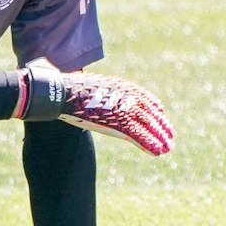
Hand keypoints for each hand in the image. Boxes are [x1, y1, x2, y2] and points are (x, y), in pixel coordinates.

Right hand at [18, 64, 173, 156]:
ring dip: (158, 137)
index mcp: (115, 85)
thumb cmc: (59, 85)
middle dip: (160, 125)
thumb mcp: (76, 83)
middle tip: (170, 136)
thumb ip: (82, 86)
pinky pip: (136, 135)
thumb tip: (57, 73)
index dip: (153, 107)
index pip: (141, 96)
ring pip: (146, 124)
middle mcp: (122, 94)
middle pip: (147, 111)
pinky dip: (149, 143)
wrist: (55, 92)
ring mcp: (119, 108)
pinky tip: (158, 152)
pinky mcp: (115, 122)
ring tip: (168, 148)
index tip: (161, 115)